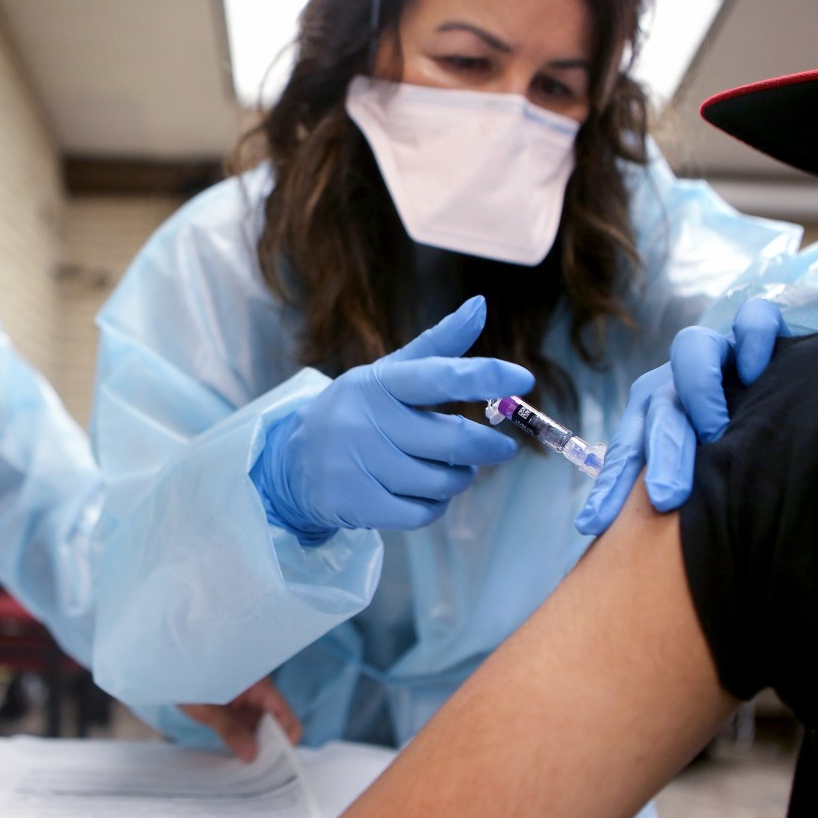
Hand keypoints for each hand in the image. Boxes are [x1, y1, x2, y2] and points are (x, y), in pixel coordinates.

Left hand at [178, 677, 301, 761]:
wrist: (169, 669)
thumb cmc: (187, 680)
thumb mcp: (207, 708)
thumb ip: (230, 730)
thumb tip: (252, 756)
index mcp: (258, 686)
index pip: (285, 715)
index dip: (285, 739)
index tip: (274, 762)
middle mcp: (259, 693)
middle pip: (277, 724)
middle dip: (271, 746)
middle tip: (259, 770)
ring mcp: (249, 701)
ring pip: (264, 727)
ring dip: (258, 745)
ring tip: (247, 766)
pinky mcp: (238, 707)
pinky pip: (250, 726)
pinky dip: (247, 740)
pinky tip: (238, 754)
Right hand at [253, 296, 533, 542]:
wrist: (294, 462)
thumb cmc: (357, 413)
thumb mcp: (388, 374)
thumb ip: (438, 345)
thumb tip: (480, 305)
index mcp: (379, 383)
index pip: (437, 376)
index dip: (484, 376)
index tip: (523, 380)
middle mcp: (367, 422)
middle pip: (452, 440)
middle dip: (487, 446)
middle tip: (501, 447)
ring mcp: (360, 465)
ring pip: (441, 481)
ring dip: (460, 477)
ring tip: (455, 469)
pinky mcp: (358, 504)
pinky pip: (422, 512)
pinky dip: (436, 505)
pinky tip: (428, 492)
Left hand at [575, 299, 786, 535]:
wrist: (776, 377)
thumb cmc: (734, 432)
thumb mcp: (703, 462)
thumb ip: (682, 488)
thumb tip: (659, 547)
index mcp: (654, 413)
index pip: (626, 451)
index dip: (611, 488)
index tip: (592, 527)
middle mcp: (676, 381)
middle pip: (657, 411)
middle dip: (660, 457)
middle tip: (668, 500)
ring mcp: (716, 350)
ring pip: (691, 350)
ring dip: (697, 391)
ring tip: (716, 432)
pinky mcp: (757, 330)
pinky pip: (753, 322)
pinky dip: (754, 342)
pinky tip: (758, 372)